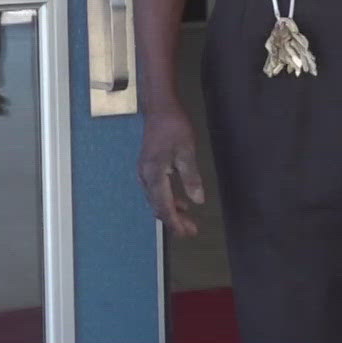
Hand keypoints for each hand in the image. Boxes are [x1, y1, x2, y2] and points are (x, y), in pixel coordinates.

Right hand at [138, 108, 205, 237]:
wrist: (160, 108)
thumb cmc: (174, 127)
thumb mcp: (187, 151)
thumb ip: (191, 177)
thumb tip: (197, 201)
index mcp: (154, 175)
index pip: (164, 206)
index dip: (175, 222)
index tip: (187, 234)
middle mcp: (145, 177)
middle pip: (158, 206)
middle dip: (174, 221)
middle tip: (191, 231)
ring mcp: (144, 172)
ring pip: (156, 200)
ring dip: (171, 212)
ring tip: (188, 221)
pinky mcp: (147, 168)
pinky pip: (156, 191)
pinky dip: (168, 200)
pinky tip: (181, 202)